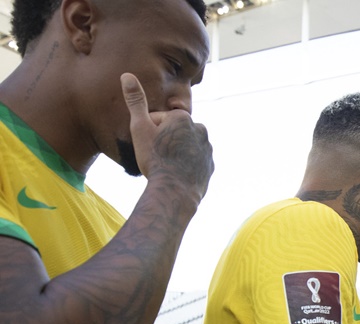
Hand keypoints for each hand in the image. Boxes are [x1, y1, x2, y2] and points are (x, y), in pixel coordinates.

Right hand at [122, 73, 213, 202]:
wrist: (174, 191)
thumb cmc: (155, 158)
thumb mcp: (140, 127)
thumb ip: (135, 101)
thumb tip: (127, 75)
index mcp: (183, 118)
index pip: (158, 120)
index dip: (148, 133)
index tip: (148, 146)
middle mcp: (200, 129)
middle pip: (173, 133)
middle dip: (163, 141)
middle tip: (155, 157)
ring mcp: (207, 148)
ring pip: (184, 147)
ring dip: (175, 153)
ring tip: (166, 167)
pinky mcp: (210, 166)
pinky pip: (193, 162)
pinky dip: (185, 166)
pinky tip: (176, 175)